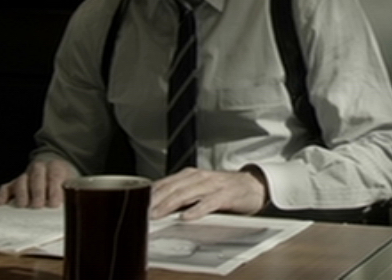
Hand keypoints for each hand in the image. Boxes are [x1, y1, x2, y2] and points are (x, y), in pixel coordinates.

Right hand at [0, 157, 77, 207]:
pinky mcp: (13, 185)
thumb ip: (69, 194)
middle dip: (37, 192)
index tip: (54, 204)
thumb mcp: (71, 184)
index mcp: (56, 168)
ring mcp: (25, 176)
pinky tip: (1, 203)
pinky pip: (5, 188)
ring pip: (21, 181)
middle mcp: (39, 169)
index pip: (54, 177)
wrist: (54, 170)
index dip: (54, 191)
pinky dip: (2, 195)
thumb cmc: (64, 183)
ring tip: (22, 205)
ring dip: (22, 193)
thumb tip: (68, 208)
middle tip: (37, 205)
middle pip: (36, 177)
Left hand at [149, 168, 267, 220]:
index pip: (166, 183)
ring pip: (188, 193)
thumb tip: (158, 205)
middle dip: (157, 200)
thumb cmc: (224, 189)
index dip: (151, 194)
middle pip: (174, 188)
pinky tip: (187, 216)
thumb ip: (181, 194)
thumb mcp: (200, 188)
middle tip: (144, 212)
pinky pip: (209, 202)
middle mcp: (200, 177)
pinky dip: (197, 209)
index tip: (137, 204)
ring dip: (171, 204)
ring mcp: (213, 185)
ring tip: (159, 214)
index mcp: (191, 175)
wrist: (253, 185)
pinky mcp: (226, 195)